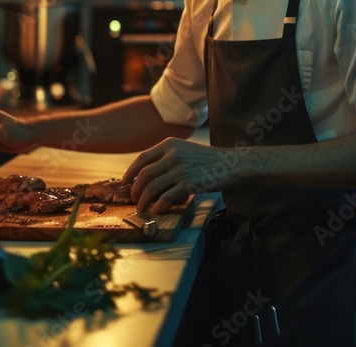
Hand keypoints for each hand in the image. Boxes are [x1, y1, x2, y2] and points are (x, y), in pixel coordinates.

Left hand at [124, 138, 240, 213]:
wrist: (230, 164)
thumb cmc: (207, 160)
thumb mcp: (185, 150)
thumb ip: (167, 157)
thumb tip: (146, 175)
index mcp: (170, 144)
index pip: (142, 158)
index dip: (130, 172)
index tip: (125, 182)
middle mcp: (173, 155)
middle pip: (144, 174)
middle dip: (135, 189)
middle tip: (133, 198)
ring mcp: (180, 169)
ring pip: (151, 187)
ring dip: (143, 200)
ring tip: (141, 207)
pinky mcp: (188, 184)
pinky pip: (165, 198)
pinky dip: (157, 206)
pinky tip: (155, 210)